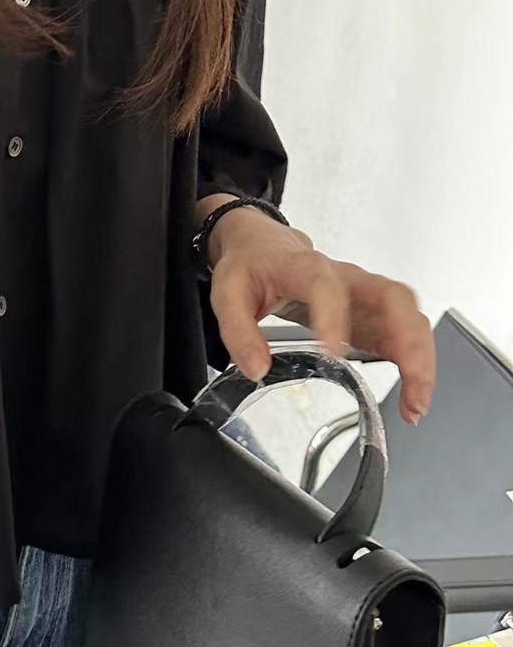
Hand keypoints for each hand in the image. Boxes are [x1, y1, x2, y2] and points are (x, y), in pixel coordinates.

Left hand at [205, 205, 435, 423]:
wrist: (262, 245)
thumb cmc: (250, 264)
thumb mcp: (227, 293)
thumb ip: (238, 331)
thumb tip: (256, 368)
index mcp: (305, 268)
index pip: (327, 287)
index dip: (335, 318)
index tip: (334, 353)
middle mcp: (345, 277)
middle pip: (393, 298)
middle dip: (409, 341)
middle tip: (411, 383)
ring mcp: (362, 294)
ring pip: (407, 314)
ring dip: (419, 356)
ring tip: (415, 401)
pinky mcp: (368, 312)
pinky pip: (401, 330)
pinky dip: (412, 361)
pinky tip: (411, 393)